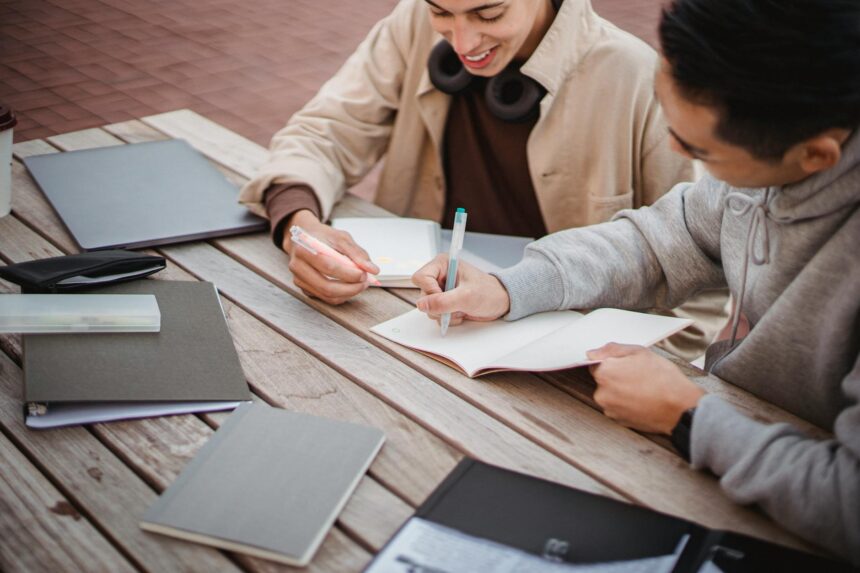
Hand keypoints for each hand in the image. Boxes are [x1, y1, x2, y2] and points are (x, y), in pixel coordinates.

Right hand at [282, 210, 379, 304]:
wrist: (305, 238)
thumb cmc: (323, 237)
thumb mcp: (341, 237)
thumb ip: (357, 253)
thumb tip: (372, 269)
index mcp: (305, 248)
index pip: (328, 266)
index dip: (348, 273)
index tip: (363, 273)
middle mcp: (297, 266)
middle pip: (326, 286)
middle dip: (350, 288)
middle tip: (364, 282)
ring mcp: (299, 279)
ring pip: (326, 295)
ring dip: (347, 294)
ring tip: (360, 284)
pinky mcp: (304, 288)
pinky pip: (325, 298)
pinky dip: (341, 296)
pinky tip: (350, 288)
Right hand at [412, 254, 510, 325]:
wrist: (500, 302)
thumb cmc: (489, 292)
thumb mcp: (466, 296)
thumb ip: (443, 301)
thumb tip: (421, 305)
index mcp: (443, 264)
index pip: (421, 277)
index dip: (429, 291)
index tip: (444, 297)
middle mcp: (439, 276)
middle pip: (423, 294)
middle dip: (439, 305)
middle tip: (456, 305)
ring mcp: (441, 290)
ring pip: (428, 307)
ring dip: (444, 313)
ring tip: (461, 309)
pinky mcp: (444, 302)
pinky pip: (435, 314)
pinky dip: (447, 318)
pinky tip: (460, 313)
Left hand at [586, 343, 704, 433]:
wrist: (680, 408)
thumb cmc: (663, 379)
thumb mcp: (640, 352)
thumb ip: (612, 350)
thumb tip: (592, 353)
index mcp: (604, 373)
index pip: (596, 364)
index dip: (613, 363)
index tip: (627, 365)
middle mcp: (602, 394)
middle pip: (603, 380)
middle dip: (616, 377)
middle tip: (639, 376)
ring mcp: (610, 409)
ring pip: (610, 395)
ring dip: (621, 391)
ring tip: (643, 389)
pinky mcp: (618, 421)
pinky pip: (618, 408)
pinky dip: (626, 404)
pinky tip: (642, 400)